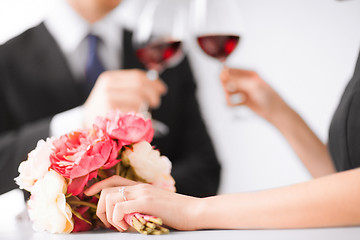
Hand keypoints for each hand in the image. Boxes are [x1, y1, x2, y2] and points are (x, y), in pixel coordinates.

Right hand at [83, 69, 166, 127]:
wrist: (85, 123)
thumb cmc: (104, 109)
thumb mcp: (114, 93)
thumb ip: (131, 88)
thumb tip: (156, 86)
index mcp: (110, 78)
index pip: (137, 76)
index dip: (153, 82)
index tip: (162, 89)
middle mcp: (108, 86)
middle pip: (139, 86)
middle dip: (153, 94)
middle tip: (156, 102)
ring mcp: (107, 98)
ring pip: (137, 99)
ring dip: (145, 107)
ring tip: (144, 112)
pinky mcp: (109, 112)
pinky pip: (132, 112)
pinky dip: (138, 116)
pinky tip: (137, 119)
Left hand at [84, 176, 200, 230]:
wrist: (194, 211)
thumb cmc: (177, 212)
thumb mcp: (155, 206)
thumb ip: (139, 207)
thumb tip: (124, 217)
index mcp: (141, 187)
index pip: (113, 179)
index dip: (97, 185)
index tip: (88, 194)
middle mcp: (139, 187)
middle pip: (106, 190)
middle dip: (99, 208)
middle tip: (107, 222)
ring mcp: (142, 193)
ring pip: (110, 198)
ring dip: (108, 215)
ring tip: (118, 226)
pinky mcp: (146, 202)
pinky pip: (120, 208)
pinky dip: (116, 219)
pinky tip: (125, 226)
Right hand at [220, 68, 289, 123]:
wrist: (275, 112)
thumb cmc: (268, 97)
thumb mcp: (252, 85)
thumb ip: (236, 80)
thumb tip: (223, 75)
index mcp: (248, 73)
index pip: (230, 70)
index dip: (224, 74)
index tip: (223, 80)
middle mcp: (244, 81)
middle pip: (226, 81)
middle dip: (226, 87)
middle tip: (232, 91)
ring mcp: (243, 91)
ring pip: (227, 92)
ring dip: (230, 96)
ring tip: (239, 99)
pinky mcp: (241, 101)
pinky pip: (230, 101)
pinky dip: (232, 103)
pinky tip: (240, 104)